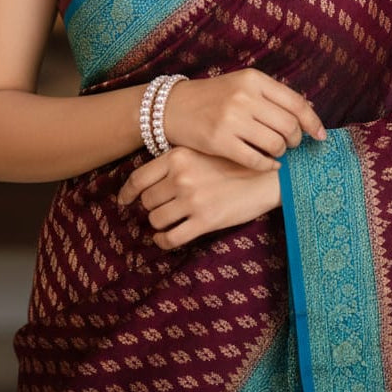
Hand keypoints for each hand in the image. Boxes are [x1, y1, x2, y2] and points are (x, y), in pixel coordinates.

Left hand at [118, 147, 281, 248]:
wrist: (267, 175)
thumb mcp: (203, 150)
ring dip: (158, 223)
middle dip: (151, 207)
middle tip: (161, 208)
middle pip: (147, 201)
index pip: (138, 178)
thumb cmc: (236, 161)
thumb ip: (177, 161)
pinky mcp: (204, 221)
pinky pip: (170, 238)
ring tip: (169, 221)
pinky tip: (166, 238)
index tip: (123, 201)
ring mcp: (192, 200)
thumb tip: (149, 180)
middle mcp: (181, 177)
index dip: (127, 193)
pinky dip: (163, 241)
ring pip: (156, 220)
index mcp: (178, 156)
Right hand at [163, 68, 325, 171]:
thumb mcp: (242, 84)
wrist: (173, 107)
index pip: (296, 103)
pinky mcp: (220, 141)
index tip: (320, 136)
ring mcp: (231, 119)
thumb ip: (272, 95)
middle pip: (289, 126)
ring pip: (275, 144)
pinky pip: (256, 159)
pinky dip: (267, 165)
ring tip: (275, 152)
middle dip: (295, 140)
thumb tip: (308, 111)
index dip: (313, 122)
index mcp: (253, 79)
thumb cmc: (213, 97)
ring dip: (281, 153)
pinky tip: (268, 164)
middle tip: (290, 145)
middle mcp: (244, 96)